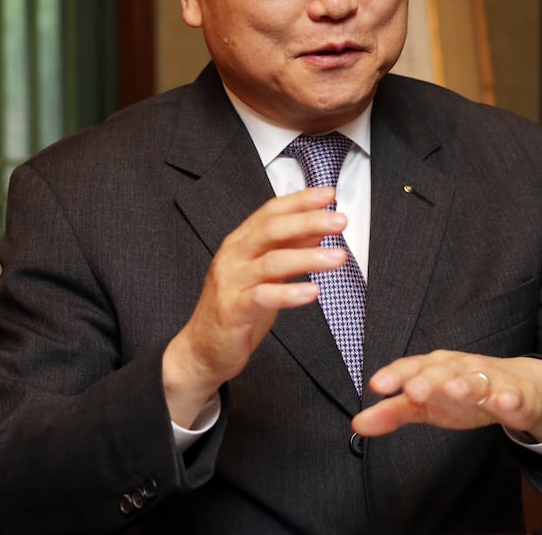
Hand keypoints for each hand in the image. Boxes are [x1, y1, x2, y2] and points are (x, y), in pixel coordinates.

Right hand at [163, 187, 345, 426]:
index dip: (300, 200)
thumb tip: (317, 231)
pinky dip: (289, 292)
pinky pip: (264, 297)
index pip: (271, 211)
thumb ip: (287, 250)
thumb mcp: (265, 274)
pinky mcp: (234, 310)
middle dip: (308, 221)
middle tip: (339, 220)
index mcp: (241, 242)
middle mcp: (234, 256)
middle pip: (272, 229)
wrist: (202, 348)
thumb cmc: (235, 308)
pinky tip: (312, 291)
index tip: (328, 194)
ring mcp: (232, 282)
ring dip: (308, 257)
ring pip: (272, 261)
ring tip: (338, 257)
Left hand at [352, 350, 541, 442]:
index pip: (410, 368)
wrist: (518, 387)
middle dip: (427, 379)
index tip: (376, 386)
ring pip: (475, 379)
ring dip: (464, 384)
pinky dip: (507, 398)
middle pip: (441, 370)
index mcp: (433, 367)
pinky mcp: (514, 394)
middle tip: (412, 391)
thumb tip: (356, 424)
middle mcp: (458, 367)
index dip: (394, 375)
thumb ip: (392, 412)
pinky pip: (511, 395)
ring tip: (453, 390)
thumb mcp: (425, 405)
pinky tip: (503, 402)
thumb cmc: (462, 394)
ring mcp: (487, 378)